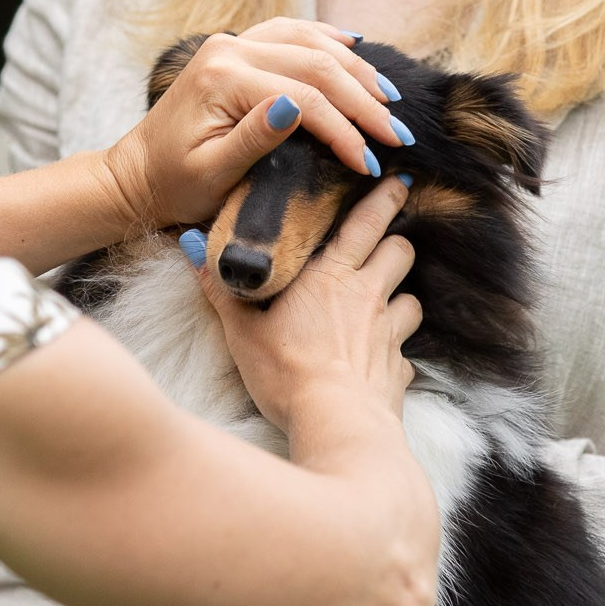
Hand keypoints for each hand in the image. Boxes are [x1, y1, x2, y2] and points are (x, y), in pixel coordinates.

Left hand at [104, 20, 407, 231]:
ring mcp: (232, 43)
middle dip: (362, 101)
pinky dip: (325, 39)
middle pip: (315, 63)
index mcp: (222, 77)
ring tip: (387, 99)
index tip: (370, 163)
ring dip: (353, 69)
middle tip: (396, 133)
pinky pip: (290, 32)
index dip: (344, 130)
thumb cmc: (173, 184)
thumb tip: (295, 107)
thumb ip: (254, 139)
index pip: (304, 98)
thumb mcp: (213, 174)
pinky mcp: (236, 48)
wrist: (138, 174)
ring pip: (309, 41)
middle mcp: (228, 48)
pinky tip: (353, 48)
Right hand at [201, 178, 420, 434]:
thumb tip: (193, 247)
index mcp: (331, 277)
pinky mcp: (398, 370)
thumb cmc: (286, 374)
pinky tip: (376, 363)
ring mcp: (389, 333)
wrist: (336, 423)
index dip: (385, 198)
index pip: (367, 222)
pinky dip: (394, 352)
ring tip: (381, 307)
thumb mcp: (242, 330)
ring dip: (400, 298)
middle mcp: (368, 297)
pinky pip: (404, 353)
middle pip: (400, 251)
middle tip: (386, 242)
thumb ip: (221, 287)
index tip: (398, 182)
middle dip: (396, 242)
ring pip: (412, 299)